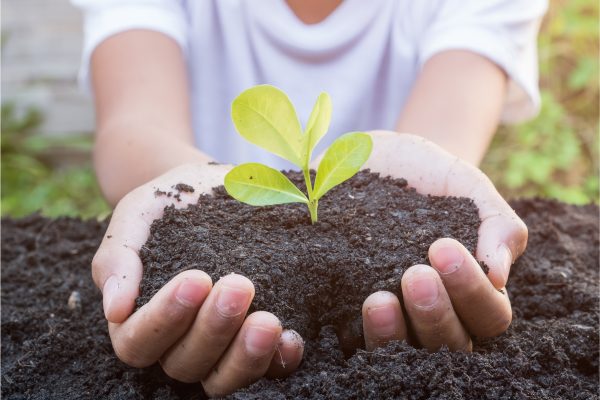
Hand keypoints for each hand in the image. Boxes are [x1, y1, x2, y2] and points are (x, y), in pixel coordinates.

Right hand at [92, 163, 303, 396]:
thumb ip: (117, 258)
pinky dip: (279, 360)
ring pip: (223, 378)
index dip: (164, 319)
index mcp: (139, 321)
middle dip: (212, 329)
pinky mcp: (257, 344)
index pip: (138, 343)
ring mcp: (219, 348)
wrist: (212, 190)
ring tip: (267, 322)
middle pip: (185, 363)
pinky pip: (268, 370)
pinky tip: (290, 338)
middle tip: (238, 286)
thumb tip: (114, 310)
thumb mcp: (137, 217)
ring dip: (245, 356)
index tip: (196, 278)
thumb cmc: (167, 206)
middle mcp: (178, 343)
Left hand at [360, 131, 526, 350]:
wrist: (373, 160)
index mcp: (474, 292)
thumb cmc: (430, 176)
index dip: (472, 289)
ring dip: (393, 334)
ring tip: (378, 300)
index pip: (489, 314)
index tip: (443, 246)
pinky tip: (346, 309)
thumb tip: (500, 276)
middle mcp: (439, 314)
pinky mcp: (351, 317)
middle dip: (435, 314)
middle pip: (450, 344)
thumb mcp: (468, 187)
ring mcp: (397, 320)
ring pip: (402, 352)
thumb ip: (497, 225)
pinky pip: (355, 342)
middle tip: (415, 274)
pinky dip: (353, 332)